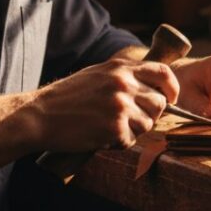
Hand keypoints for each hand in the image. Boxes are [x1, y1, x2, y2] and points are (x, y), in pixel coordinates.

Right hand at [32, 57, 179, 150]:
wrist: (39, 115)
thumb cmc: (67, 97)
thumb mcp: (98, 73)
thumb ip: (125, 76)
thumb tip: (154, 87)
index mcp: (121, 68)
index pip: (163, 73)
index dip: (172, 88)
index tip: (171, 98)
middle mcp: (124, 83)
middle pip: (160, 103)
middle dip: (149, 115)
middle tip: (128, 120)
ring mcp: (120, 105)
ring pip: (148, 124)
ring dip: (132, 130)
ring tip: (108, 127)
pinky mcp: (114, 127)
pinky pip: (131, 140)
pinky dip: (118, 143)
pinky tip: (100, 136)